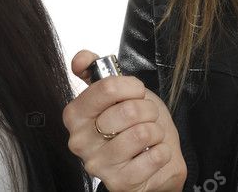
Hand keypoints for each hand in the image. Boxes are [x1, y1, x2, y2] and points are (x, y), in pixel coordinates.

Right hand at [63, 50, 185, 191]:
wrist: (150, 157)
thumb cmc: (132, 124)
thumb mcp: (116, 93)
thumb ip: (96, 70)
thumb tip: (80, 58)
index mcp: (75, 115)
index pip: (107, 87)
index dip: (131, 86)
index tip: (136, 91)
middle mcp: (80, 142)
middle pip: (128, 110)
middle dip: (148, 109)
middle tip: (146, 116)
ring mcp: (99, 165)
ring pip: (143, 133)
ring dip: (156, 131)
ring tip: (150, 135)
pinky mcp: (120, 183)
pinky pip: (155, 156)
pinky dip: (163, 151)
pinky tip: (153, 153)